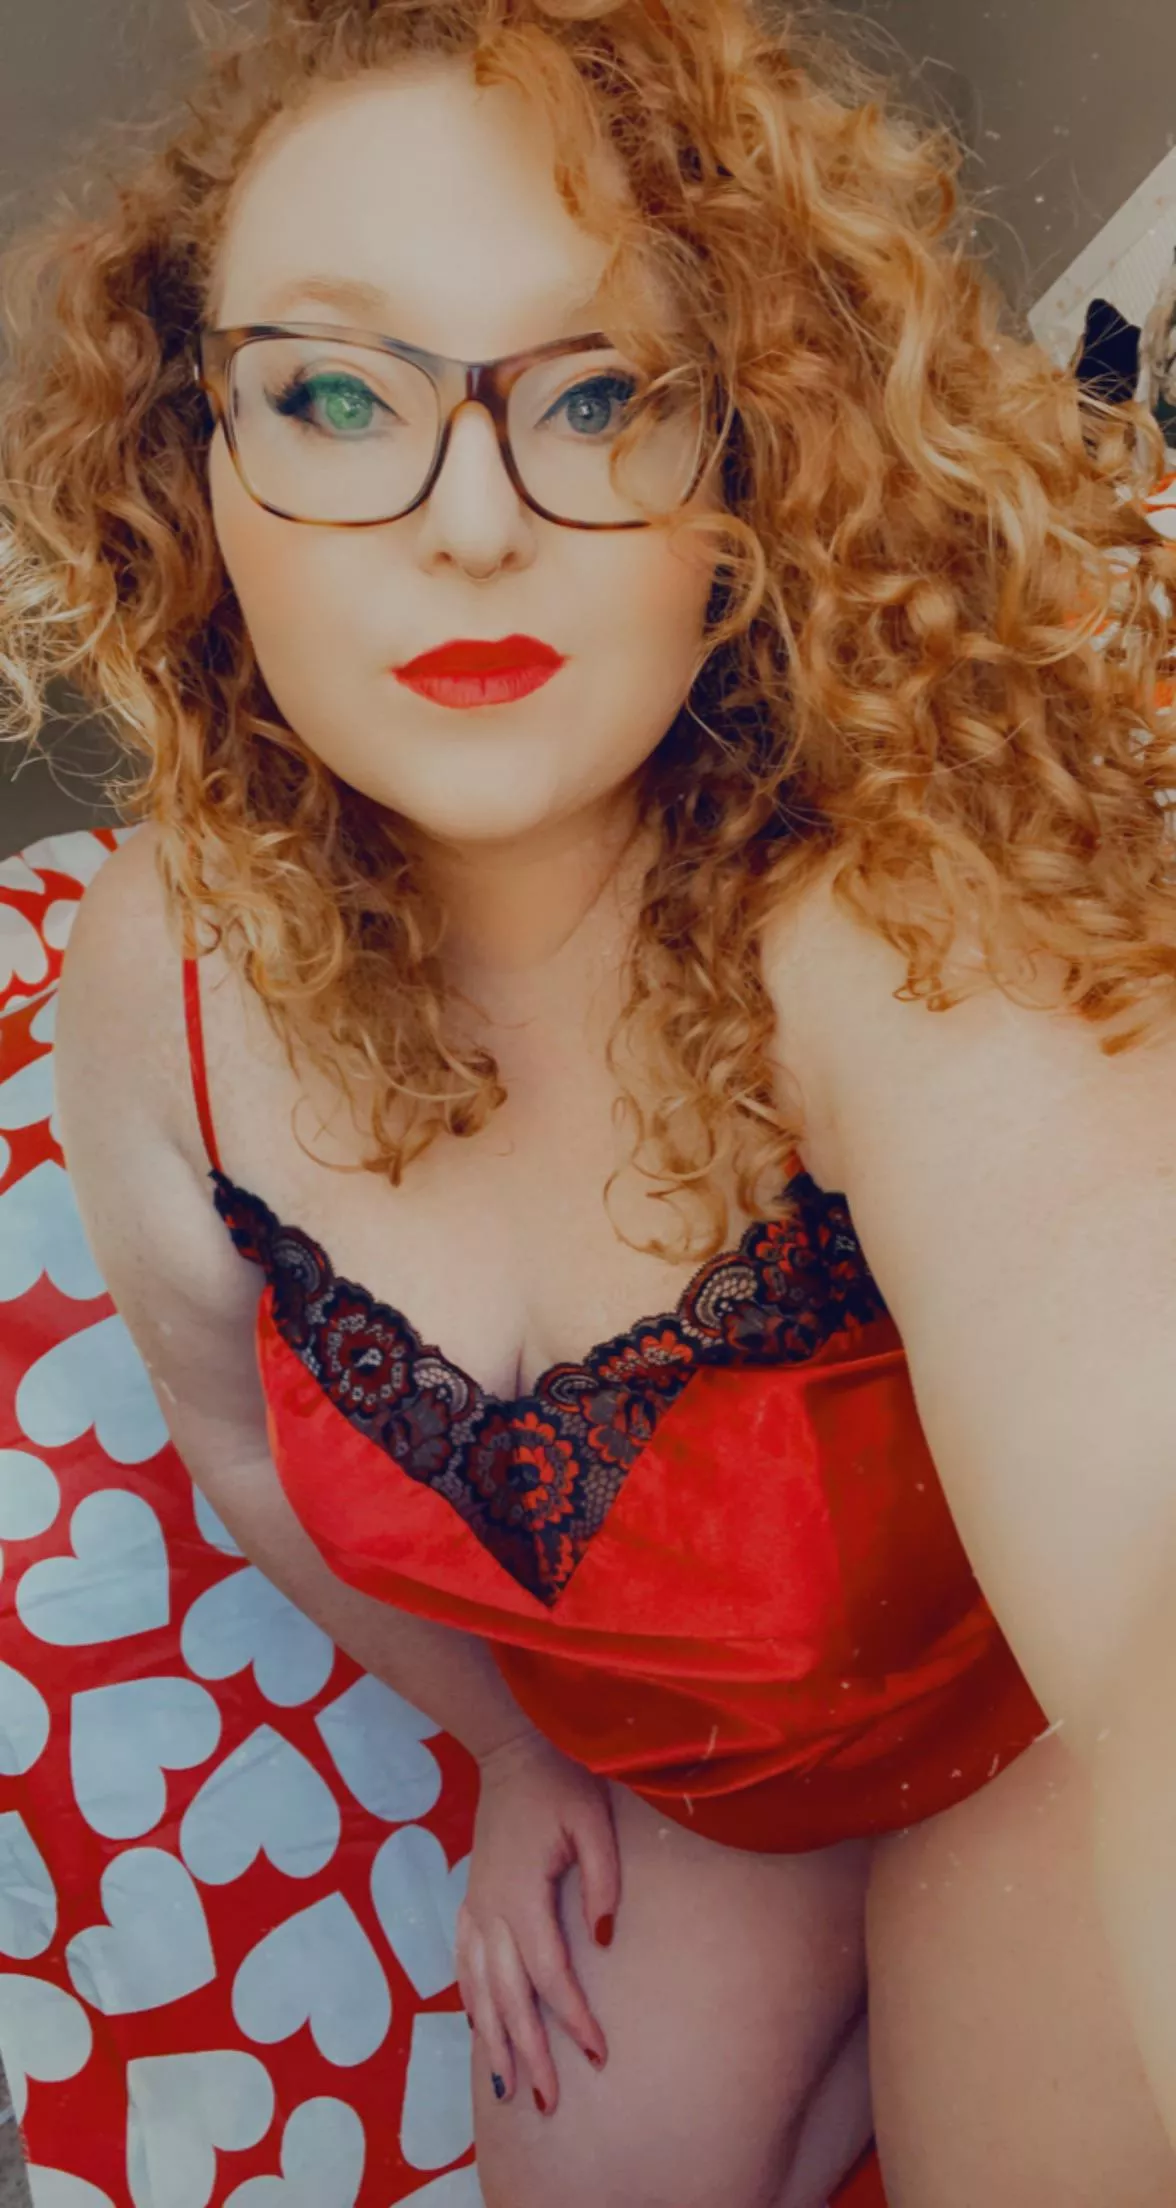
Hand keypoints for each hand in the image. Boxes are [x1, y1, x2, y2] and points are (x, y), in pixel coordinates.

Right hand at [455, 1728, 619, 2115]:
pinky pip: (464, 1962)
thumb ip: (602, 1881)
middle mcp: (492, 1911)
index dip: (573, 2018)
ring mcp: (476, 1907)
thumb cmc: (560, 1784)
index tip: (597, 2054)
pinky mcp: (470, 1899)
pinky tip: (477, 2027)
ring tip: (507, 2090)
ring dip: (494, 2040)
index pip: (550, 1975)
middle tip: (548, 2103)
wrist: (511, 1750)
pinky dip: (470, 2000)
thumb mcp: (593, 1823)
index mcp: (523, 1896)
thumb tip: (604, 1939)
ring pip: (480, 1990)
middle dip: (529, 2053)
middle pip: (509, 1998)